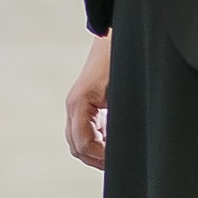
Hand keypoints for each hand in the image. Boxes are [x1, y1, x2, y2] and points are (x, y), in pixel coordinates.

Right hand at [65, 33, 109, 168]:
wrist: (114, 36)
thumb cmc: (120, 60)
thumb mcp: (122, 94)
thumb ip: (117, 122)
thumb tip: (120, 145)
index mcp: (79, 103)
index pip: (82, 144)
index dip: (101, 157)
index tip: (120, 159)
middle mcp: (74, 106)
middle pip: (77, 147)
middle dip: (97, 158)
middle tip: (121, 161)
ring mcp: (77, 104)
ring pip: (78, 141)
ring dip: (97, 150)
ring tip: (119, 150)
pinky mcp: (85, 103)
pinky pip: (85, 130)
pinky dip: (99, 140)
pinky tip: (116, 136)